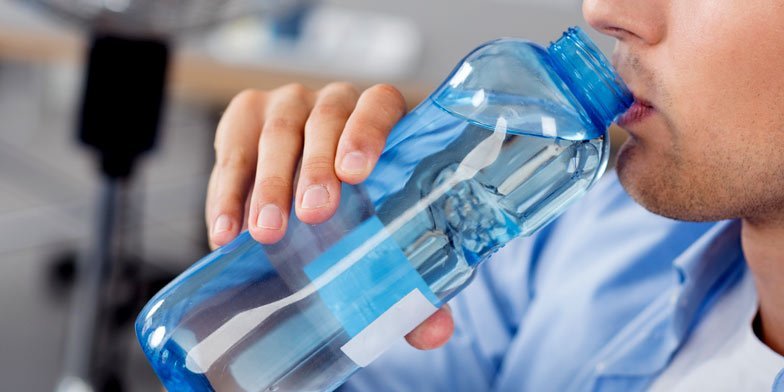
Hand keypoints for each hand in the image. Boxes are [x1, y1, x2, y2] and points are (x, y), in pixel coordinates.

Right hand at [205, 82, 453, 349]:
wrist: (302, 191)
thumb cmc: (356, 208)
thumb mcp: (379, 233)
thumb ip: (409, 278)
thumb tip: (433, 332)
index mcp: (378, 118)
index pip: (378, 105)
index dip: (368, 131)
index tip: (357, 173)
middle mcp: (333, 103)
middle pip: (325, 120)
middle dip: (316, 168)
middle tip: (313, 214)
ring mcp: (285, 105)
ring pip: (278, 134)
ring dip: (270, 184)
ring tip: (265, 232)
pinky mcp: (243, 119)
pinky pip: (231, 154)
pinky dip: (226, 196)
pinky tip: (225, 233)